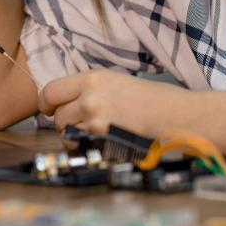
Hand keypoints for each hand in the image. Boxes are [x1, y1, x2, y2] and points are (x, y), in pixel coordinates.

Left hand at [38, 69, 191, 136]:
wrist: (179, 116)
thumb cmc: (157, 101)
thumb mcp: (119, 83)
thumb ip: (92, 90)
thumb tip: (69, 101)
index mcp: (94, 78)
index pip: (50, 90)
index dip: (46, 102)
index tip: (49, 108)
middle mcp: (90, 96)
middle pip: (55, 115)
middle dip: (64, 122)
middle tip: (81, 124)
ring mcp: (95, 120)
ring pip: (65, 133)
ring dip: (75, 136)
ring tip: (97, 133)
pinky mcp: (103, 139)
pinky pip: (80, 147)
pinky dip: (86, 147)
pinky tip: (102, 142)